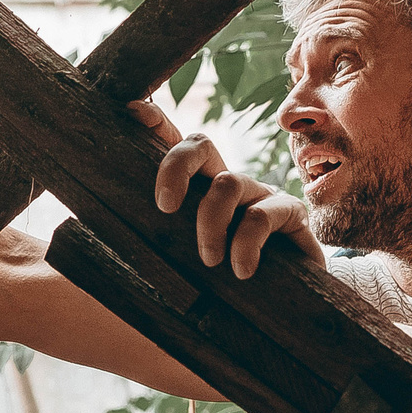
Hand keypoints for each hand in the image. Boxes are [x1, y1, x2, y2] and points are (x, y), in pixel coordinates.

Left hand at [128, 100, 323, 278]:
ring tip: (210, 261)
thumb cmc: (230, 282)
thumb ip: (166, 249)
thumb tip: (121, 252)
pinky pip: (262, 215)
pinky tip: (241, 270)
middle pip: (200, 146)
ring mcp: (259, 193)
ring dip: (211, 224)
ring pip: (227, 184)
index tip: (134, 111)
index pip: (177, 148)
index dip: (157, 124)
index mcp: (200, 190)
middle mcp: (228, 182)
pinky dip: (246, 244)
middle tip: (165, 207)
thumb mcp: (191, 262)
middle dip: (175, 167)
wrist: (289, 301)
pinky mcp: (290, 211)